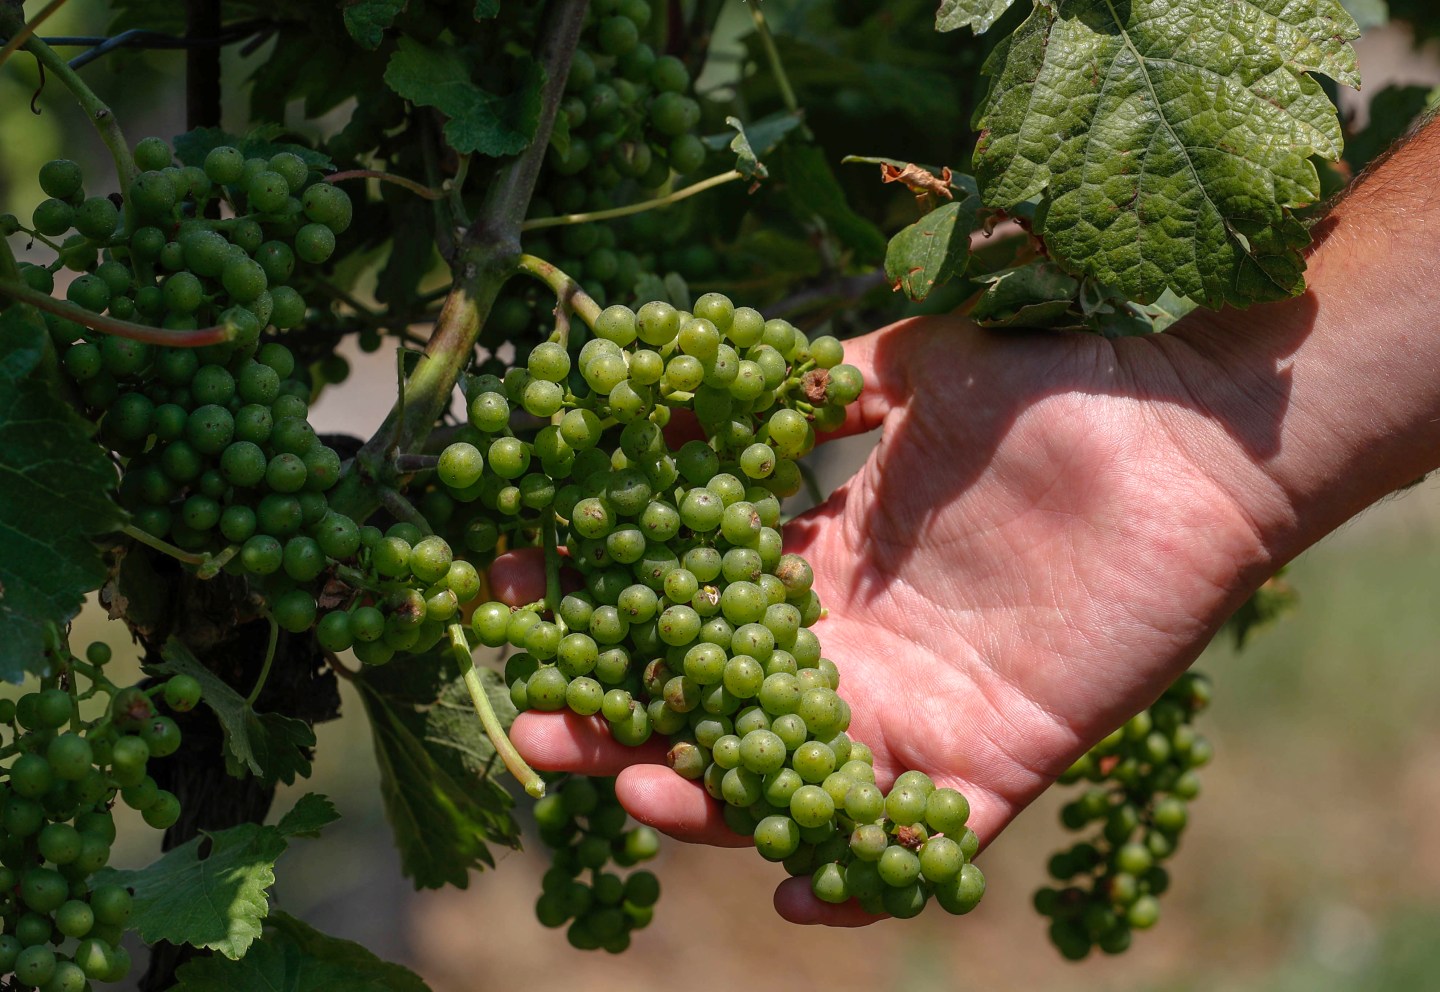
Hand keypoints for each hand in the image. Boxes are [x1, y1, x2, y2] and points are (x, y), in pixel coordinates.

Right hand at [498, 311, 1292, 924]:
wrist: (1185, 418)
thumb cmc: (1050, 379)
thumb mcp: (909, 366)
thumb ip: (814, 385)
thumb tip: (703, 376)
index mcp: (827, 559)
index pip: (693, 601)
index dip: (608, 604)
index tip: (519, 590)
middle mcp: (859, 642)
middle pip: (722, 701)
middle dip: (625, 716)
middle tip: (539, 724)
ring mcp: (925, 704)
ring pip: (798, 773)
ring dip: (715, 795)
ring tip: (635, 786)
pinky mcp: (1004, 751)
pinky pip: (928, 835)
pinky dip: (869, 871)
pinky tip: (800, 890)